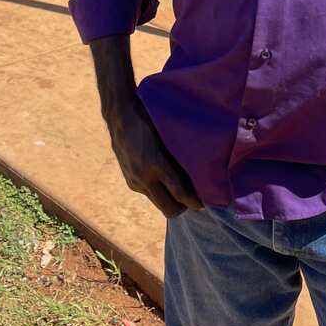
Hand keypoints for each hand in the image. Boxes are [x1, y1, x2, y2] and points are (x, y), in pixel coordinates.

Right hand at [105, 97, 202, 217]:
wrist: (120, 117)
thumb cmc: (150, 119)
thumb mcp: (167, 136)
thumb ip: (179, 155)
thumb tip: (201, 171)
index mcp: (157, 162)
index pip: (180, 193)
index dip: (194, 202)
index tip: (204, 203)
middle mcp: (145, 176)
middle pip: (169, 208)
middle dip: (184, 208)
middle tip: (194, 200)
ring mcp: (136, 181)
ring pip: (159, 205)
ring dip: (171, 202)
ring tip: (182, 193)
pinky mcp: (130, 182)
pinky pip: (150, 195)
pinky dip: (160, 193)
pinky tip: (165, 183)